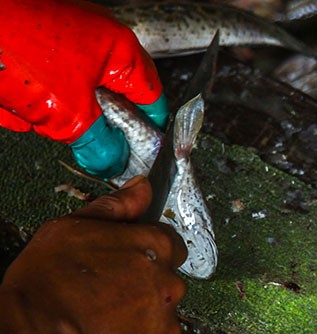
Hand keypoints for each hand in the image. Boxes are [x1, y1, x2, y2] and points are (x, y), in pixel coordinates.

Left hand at [0, 0, 167, 177]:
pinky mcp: (38, 43)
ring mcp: (67, 40)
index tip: (137, 155)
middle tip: (68, 132)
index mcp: (121, 49)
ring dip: (49, 113)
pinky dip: (28, 100)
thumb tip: (114, 161)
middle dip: (85, 123)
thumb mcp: (69, 115)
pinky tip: (11, 100)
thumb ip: (101, 145)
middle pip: (110, 101)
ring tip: (25, 107)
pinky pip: (43, 85)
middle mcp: (98, 39)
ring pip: (72, 97)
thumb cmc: (13, 47)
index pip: (152, 100)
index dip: (147, 132)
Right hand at [2, 176, 186, 333]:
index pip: (170, 246)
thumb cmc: (44, 289)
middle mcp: (169, 288)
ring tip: (98, 330)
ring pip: (161, 325)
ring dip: (139, 328)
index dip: (145, 256)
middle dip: (142, 293)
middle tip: (101, 302)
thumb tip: (143, 188)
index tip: (123, 267)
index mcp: (154, 249)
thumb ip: (115, 208)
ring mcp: (166, 329)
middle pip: (166, 287)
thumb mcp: (70, 231)